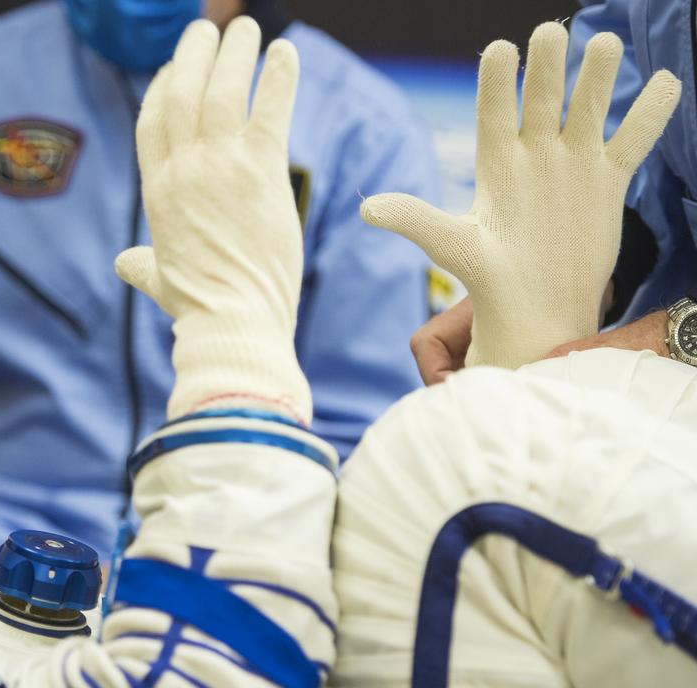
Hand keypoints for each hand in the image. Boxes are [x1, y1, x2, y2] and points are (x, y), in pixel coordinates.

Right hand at [114, 17, 309, 421]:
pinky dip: (279, 78)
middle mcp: (183, 172)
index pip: (153, 123)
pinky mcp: (261, 172)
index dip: (163, 88)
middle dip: (193, 56)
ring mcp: (220, 168)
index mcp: (158, 194)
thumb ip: (143, 265)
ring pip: (222, 92)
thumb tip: (125, 264)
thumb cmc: (200, 310)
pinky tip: (286, 52)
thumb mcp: (162, 281)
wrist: (233, 323)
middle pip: (182, 95)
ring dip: (234, 54)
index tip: (176, 67)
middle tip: (206, 30)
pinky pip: (269, 111)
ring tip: (246, 28)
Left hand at [361, 23, 679, 369]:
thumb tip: (367, 208)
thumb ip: (416, 220)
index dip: (497, 82)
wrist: (537, 311)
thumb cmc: (490, 280)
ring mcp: (572, 164)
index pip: (494, 112)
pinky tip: (666, 81)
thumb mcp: (452, 248)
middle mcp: (534, 155)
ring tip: (605, 43)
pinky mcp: (607, 182)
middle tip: (551, 31)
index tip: (499, 49)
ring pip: (589, 108)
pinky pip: (632, 140)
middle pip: (543, 99)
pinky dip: (649, 114)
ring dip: (598, 78)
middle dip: (548, 66)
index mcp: (496, 164)